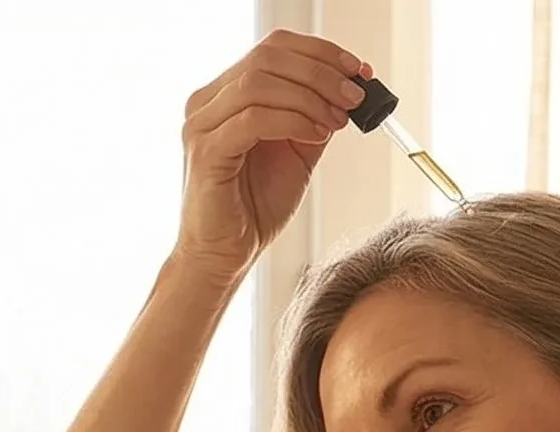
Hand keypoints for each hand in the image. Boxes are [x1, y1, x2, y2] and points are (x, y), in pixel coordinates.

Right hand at [171, 31, 370, 289]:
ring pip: (259, 83)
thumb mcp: (297, 152)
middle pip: (267, 57)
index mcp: (226, 94)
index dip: (320, 52)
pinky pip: (253, 120)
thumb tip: (349, 89)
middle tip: (355, 95)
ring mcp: (201, 125)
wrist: (226, 254)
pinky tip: (316, 135)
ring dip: (310, 97)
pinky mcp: (206, 152)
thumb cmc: (254, 206)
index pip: (273, 48)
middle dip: (321, 72)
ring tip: (339, 120)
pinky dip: (292, 121)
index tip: (358, 70)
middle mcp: (207, 102)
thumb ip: (314, 117)